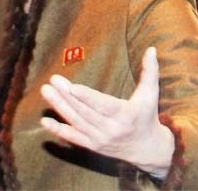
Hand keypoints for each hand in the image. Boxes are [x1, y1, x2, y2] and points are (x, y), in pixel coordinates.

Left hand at [40, 47, 174, 173]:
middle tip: (53, 80)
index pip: (103, 105)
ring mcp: (100, 139)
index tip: (72, 87)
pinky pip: (73, 137)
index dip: (87, 97)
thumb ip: (151, 71)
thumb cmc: (147, 116)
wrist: (146, 148)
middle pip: (85, 112)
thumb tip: (152, 49)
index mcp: (126, 115)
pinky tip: (45, 121)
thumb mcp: (151, 94)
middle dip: (67, 96)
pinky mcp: (92, 146)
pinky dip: (58, 130)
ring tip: (47, 91)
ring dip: (60, 107)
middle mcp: (111, 130)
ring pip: (76, 122)